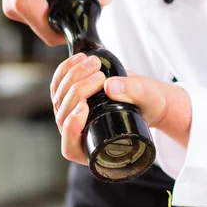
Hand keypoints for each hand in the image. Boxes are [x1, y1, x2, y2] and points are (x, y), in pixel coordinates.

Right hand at [0, 0, 111, 45]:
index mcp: (26, 4)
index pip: (52, 37)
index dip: (71, 33)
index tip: (83, 22)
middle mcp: (14, 8)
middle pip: (47, 30)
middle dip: (65, 20)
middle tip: (79, 3)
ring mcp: (10, 4)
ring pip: (40, 21)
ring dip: (55, 12)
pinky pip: (32, 11)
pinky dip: (45, 4)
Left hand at [51, 54, 191, 164]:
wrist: (143, 94)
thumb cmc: (148, 105)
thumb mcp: (148, 99)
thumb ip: (134, 92)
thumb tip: (110, 86)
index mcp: (94, 147)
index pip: (71, 146)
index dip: (72, 128)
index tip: (85, 107)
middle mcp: (77, 134)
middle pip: (64, 114)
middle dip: (78, 90)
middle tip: (100, 75)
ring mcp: (70, 115)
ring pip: (59, 96)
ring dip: (73, 76)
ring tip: (95, 62)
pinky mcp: (68, 97)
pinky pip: (58, 83)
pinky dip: (66, 69)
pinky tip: (80, 59)